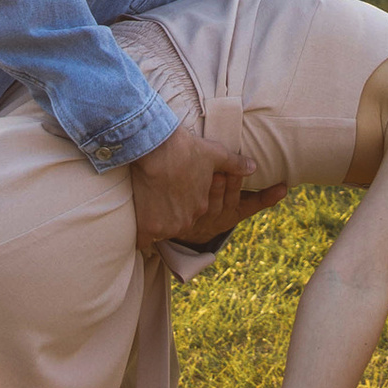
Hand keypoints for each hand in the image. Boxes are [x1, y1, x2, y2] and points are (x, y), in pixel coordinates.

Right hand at [128, 130, 280, 257]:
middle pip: (175, 222)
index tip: (171, 192)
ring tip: (144, 206)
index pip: (190, 211)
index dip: (180, 201)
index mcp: (201, 206)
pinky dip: (139, 231)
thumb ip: (234, 164)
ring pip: (159, 229)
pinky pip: (142, 238)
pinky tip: (135, 223)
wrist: (155, 149)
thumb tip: (253, 167)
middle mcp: (186, 221)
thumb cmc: (186, 149)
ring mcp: (166, 226)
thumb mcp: (215, 154)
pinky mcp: (147, 227)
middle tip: (157, 198)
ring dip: (153, 222)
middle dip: (168, 214)